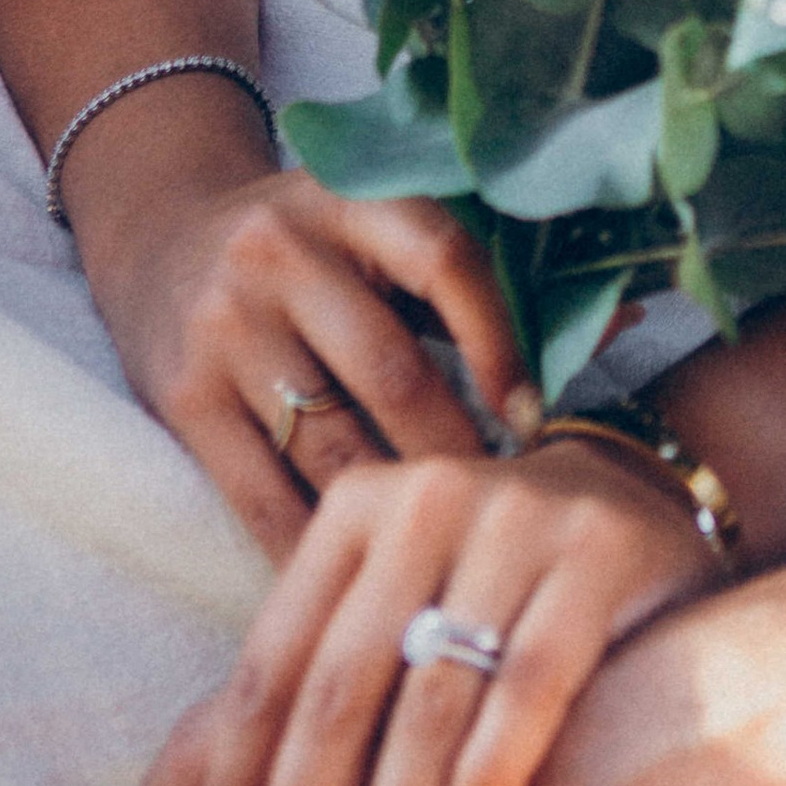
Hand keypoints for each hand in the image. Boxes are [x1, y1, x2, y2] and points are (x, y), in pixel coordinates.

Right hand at [84, 158, 535, 556]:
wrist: (159, 233)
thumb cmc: (312, 249)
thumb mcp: (379, 231)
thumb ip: (479, 285)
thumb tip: (625, 328)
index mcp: (352, 203)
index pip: (444, 262)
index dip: (501, 345)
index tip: (535, 423)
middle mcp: (283, 253)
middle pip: (393, 373)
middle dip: (458, 456)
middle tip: (505, 518)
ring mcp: (227, 327)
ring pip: (332, 446)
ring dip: (398, 512)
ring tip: (450, 557)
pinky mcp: (183, 397)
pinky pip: (262, 494)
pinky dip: (316, 547)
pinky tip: (363, 582)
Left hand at [136, 438, 724, 785]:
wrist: (649, 511)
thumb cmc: (493, 599)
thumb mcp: (400, 611)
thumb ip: (321, 700)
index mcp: (353, 513)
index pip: (269, 671)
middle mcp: (424, 499)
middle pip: (339, 691)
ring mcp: (516, 517)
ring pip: (428, 700)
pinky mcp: (596, 553)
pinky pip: (529, 683)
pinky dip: (485, 778)